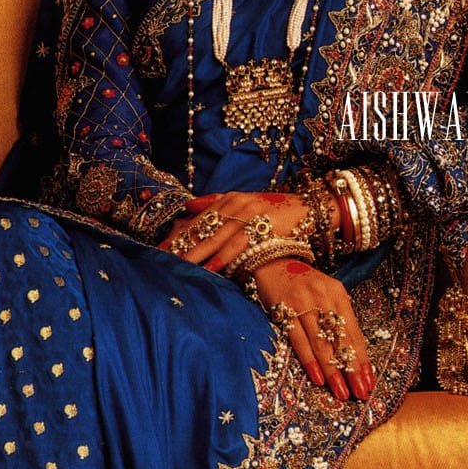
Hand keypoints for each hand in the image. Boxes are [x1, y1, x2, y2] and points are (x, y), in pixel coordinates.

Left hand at [158, 190, 312, 273]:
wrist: (308, 207)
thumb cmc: (274, 209)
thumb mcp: (243, 202)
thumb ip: (215, 204)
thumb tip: (188, 206)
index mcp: (228, 199)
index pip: (198, 219)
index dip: (178, 234)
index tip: (160, 248)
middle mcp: (235, 205)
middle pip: (203, 229)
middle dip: (182, 246)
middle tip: (163, 260)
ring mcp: (249, 216)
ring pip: (217, 238)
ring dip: (199, 254)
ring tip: (182, 267)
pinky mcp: (263, 228)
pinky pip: (239, 246)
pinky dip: (224, 258)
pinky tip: (212, 268)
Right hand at [254, 257, 374, 402]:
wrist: (271, 258)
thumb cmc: (301, 282)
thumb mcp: (325, 293)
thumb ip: (336, 317)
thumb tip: (350, 353)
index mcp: (338, 294)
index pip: (354, 332)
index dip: (362, 359)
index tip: (368, 381)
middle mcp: (323, 297)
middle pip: (341, 340)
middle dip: (351, 369)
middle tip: (360, 393)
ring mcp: (303, 303)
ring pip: (321, 342)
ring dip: (332, 370)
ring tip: (341, 391)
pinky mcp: (283, 309)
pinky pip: (298, 339)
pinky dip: (309, 359)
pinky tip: (317, 377)